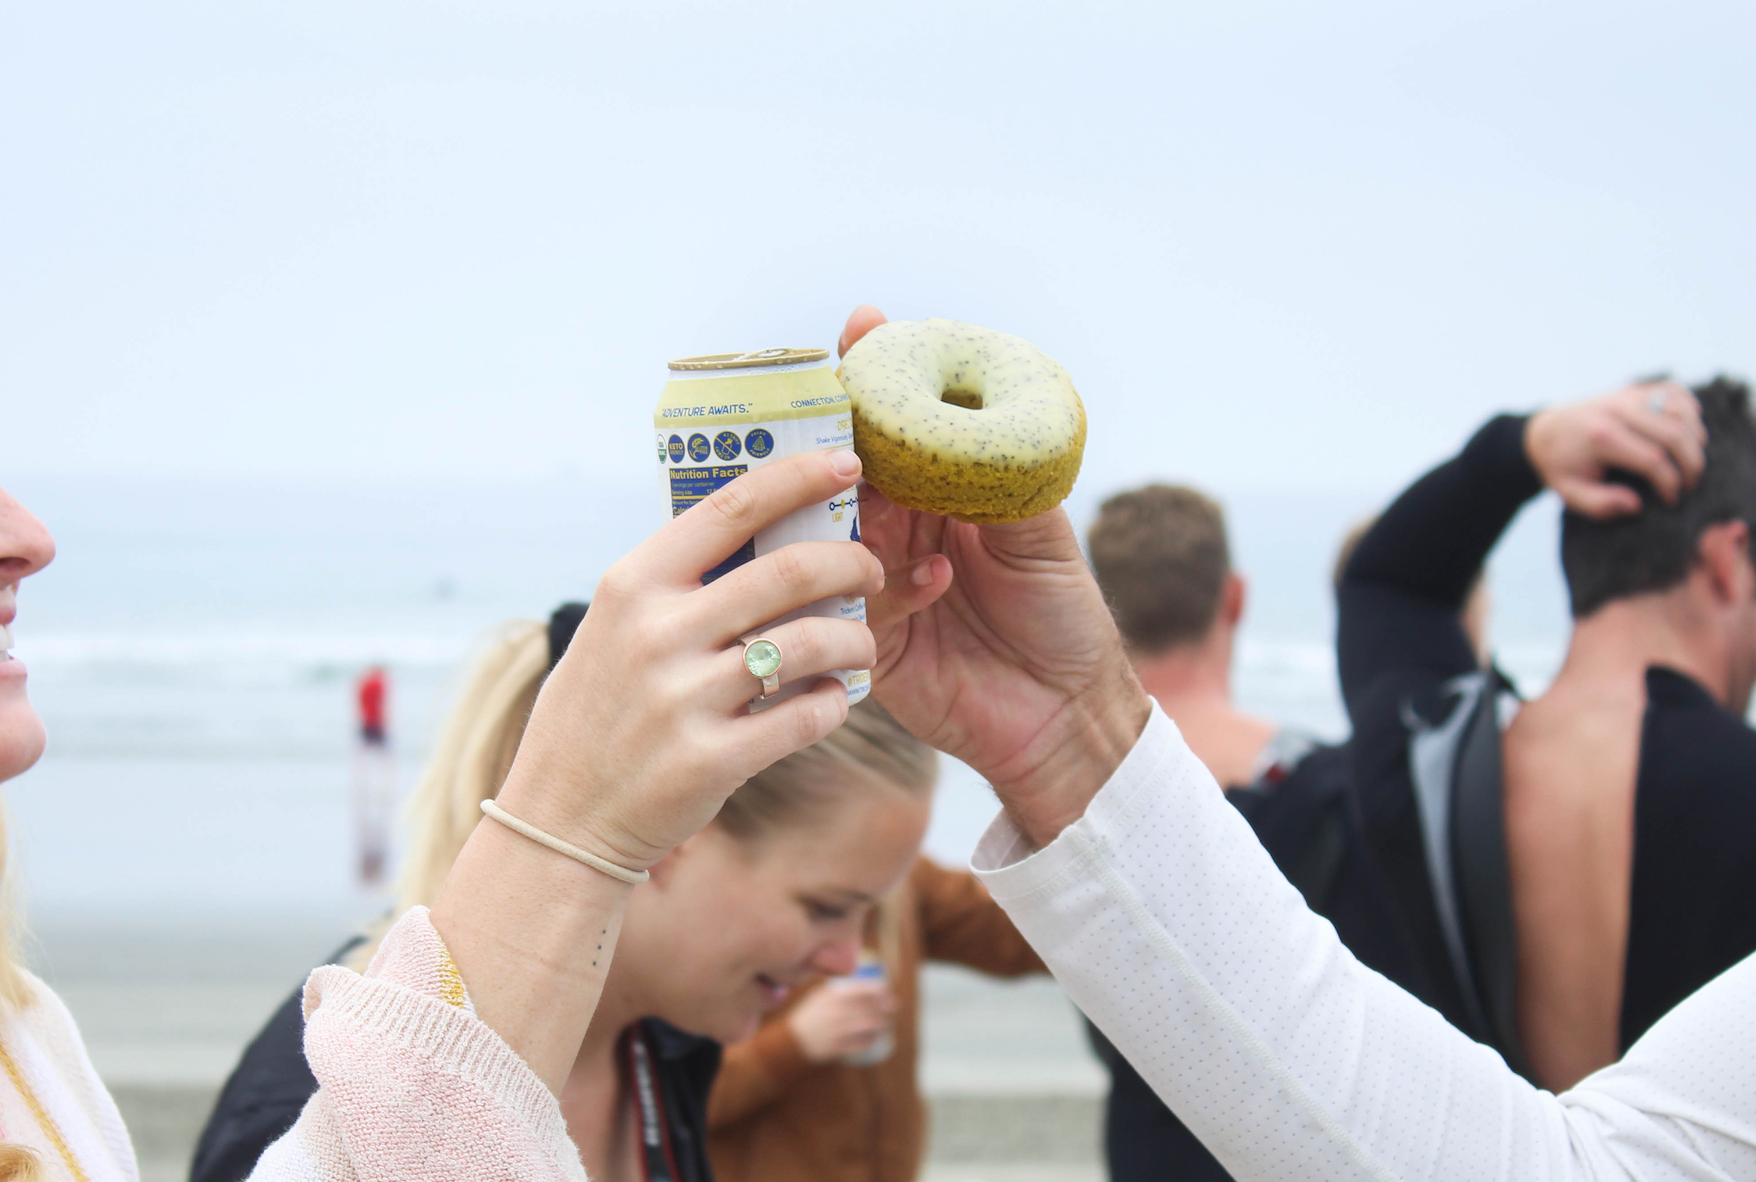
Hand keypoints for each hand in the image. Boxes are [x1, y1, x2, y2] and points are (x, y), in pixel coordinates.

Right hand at [496, 450, 883, 870]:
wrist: (561, 819)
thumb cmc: (599, 713)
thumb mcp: (613, 629)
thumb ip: (674, 586)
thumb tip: (760, 529)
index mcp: (632, 585)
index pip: (731, 507)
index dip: (798, 478)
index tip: (846, 463)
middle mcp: (656, 634)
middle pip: (788, 571)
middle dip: (849, 562)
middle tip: (871, 568)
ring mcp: (683, 699)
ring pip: (810, 644)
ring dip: (855, 639)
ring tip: (861, 645)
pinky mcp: (712, 761)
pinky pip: (806, 716)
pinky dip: (834, 703)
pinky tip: (832, 700)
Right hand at [787, 979, 894, 1062]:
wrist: (793, 1038)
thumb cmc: (812, 1014)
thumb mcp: (822, 996)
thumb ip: (842, 990)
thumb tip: (868, 984)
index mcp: (832, 996)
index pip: (861, 989)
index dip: (878, 988)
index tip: (887, 988)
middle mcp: (836, 1011)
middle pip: (868, 1007)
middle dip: (885, 1006)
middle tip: (894, 1005)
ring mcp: (836, 1030)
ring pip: (867, 1025)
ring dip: (881, 1023)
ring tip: (887, 1021)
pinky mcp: (837, 1046)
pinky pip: (860, 1043)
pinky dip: (871, 1039)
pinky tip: (875, 1036)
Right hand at [840, 306, 1150, 846]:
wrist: (1069, 714)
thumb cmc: (1064, 618)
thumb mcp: (1038, 532)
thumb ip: (997, 475)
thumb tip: (962, 414)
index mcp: (935, 499)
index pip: (892, 431)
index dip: (874, 381)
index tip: (862, 327)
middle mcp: (897, 535)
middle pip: (847, 475)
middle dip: (836, 438)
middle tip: (833, 411)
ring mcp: (875, 588)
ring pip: (836, 535)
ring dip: (856, 513)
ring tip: (886, 501)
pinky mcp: (870, 645)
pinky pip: (855, 605)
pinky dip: (894, 586)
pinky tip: (940, 582)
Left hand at [1525, 381, 1704, 518]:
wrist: (1544, 431)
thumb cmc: (1561, 465)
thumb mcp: (1569, 493)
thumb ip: (1599, 505)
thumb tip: (1635, 505)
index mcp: (1601, 437)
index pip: (1653, 460)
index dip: (1670, 483)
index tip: (1670, 499)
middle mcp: (1618, 410)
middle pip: (1675, 433)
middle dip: (1691, 464)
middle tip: (1689, 485)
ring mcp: (1628, 395)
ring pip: (1681, 410)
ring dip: (1695, 438)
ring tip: (1690, 463)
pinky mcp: (1635, 389)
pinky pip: (1675, 392)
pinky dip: (1690, 411)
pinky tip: (1688, 433)